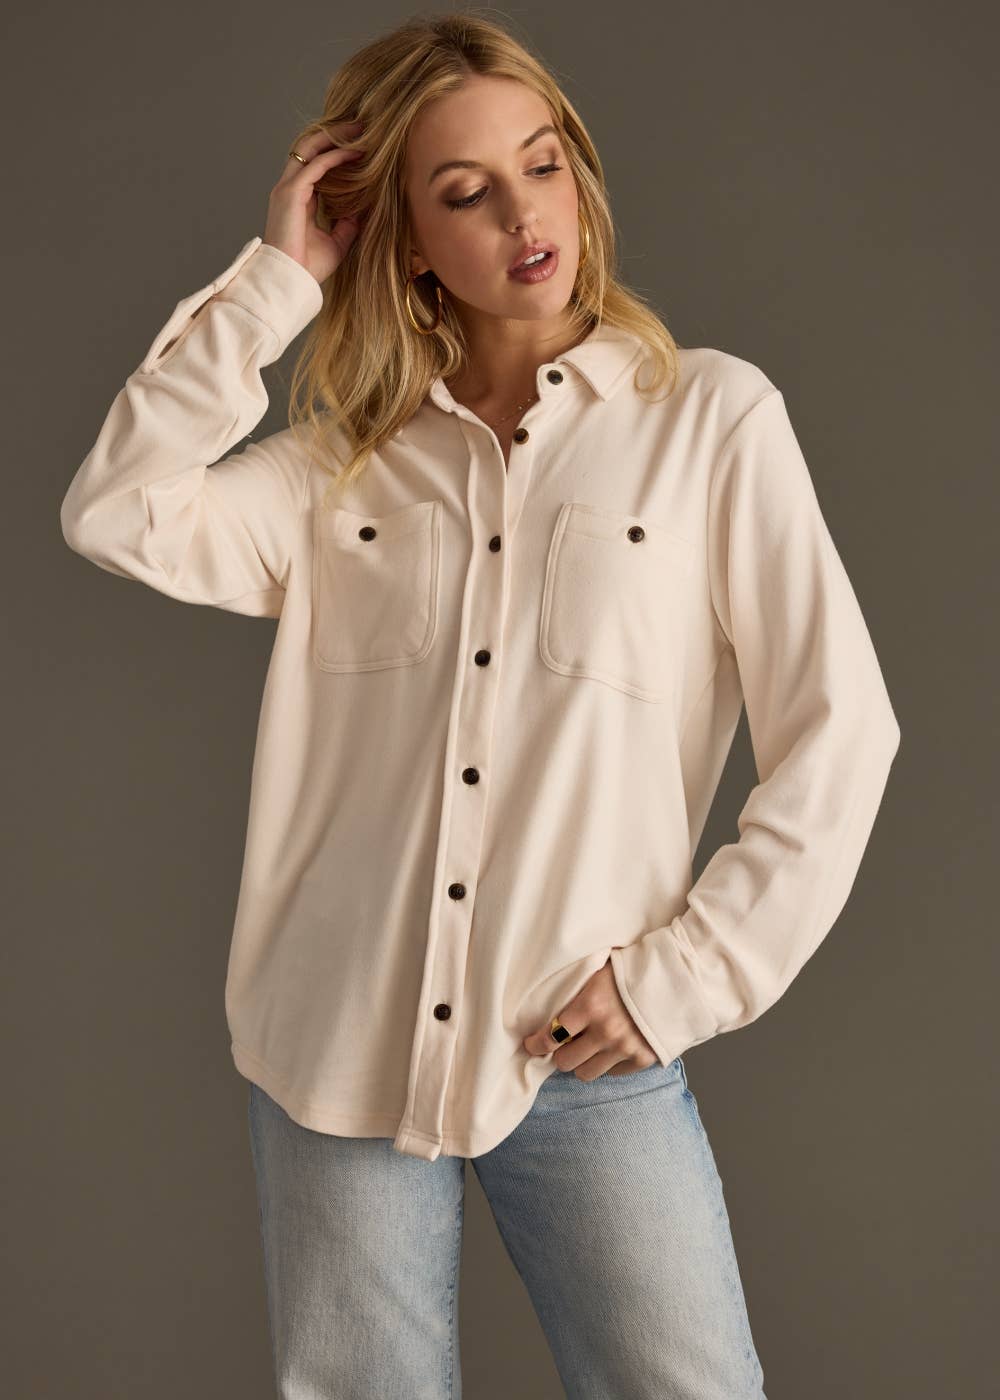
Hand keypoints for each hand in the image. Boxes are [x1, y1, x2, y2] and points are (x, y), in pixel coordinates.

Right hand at [263, 120, 367, 285]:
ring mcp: (287, 188)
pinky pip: (316, 165)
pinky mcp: (291, 193)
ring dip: (335, 137)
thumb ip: (347, 225)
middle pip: (309, 148)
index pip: (313, 163)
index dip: (335, 151)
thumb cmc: (308, 268)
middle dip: (334, 134)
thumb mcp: (336, 243)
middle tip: (361, 127)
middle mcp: (289, 188)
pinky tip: (356, 152)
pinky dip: (336, 156)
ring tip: (360, 131)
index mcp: (296, 198)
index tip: (360, 146)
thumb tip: (363, 212)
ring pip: (310, 149)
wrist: (291, 281)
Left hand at [521, 954, 659, 1079]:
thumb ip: (576, 994)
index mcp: (590, 1006)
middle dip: (560, 1054)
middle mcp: (605, 1031)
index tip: (532, 1045)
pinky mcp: (642, 1059)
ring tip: (587, 1049)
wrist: (675, 978)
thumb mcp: (598, 973)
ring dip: (582, 1063)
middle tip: (564, 1045)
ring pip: (586, 1073)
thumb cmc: (631, 970)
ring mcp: (624, 1048)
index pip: (551, 1036)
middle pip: (565, 1062)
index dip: (536, 1044)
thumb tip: (550, 1011)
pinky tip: (611, 1048)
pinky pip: (612, 1073)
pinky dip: (608, 1064)